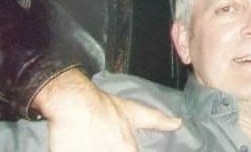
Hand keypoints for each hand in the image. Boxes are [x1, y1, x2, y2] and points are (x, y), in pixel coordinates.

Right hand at [33, 69, 181, 151]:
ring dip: (98, 150)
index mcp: (128, 151)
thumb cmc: (103, 107)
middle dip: (111, 150)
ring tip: (96, 143)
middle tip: (106, 142)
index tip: (126, 146)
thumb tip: (178, 123)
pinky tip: (84, 146)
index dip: (130, 151)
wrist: (72, 103)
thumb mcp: (133, 112)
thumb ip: (157, 121)